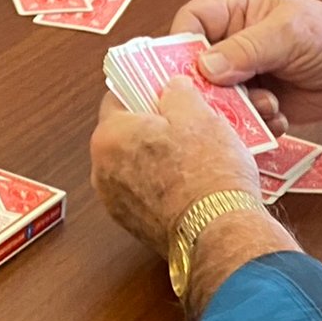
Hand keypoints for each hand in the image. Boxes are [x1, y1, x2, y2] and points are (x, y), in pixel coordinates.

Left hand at [90, 81, 259, 259]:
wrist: (219, 231)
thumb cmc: (207, 172)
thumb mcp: (198, 113)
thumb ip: (177, 92)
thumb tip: (172, 88)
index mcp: (108, 137)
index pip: (117, 99)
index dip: (144, 90)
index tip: (165, 90)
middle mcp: (102, 171)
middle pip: (126, 135)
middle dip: (154, 126)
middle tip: (186, 120)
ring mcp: (116, 203)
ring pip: (137, 166)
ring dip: (160, 157)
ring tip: (196, 151)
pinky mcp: (135, 226)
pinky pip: (147, 193)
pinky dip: (164, 185)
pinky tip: (193, 180)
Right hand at [171, 0, 321, 133]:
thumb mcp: (288, 34)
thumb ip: (246, 48)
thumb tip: (204, 67)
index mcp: (235, 8)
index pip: (191, 20)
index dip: (181, 43)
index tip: (186, 70)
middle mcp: (230, 40)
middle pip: (195, 64)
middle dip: (209, 85)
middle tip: (224, 99)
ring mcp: (239, 74)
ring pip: (214, 96)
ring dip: (236, 107)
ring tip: (267, 105)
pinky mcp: (251, 103)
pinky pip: (236, 117)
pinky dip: (253, 123)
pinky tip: (278, 116)